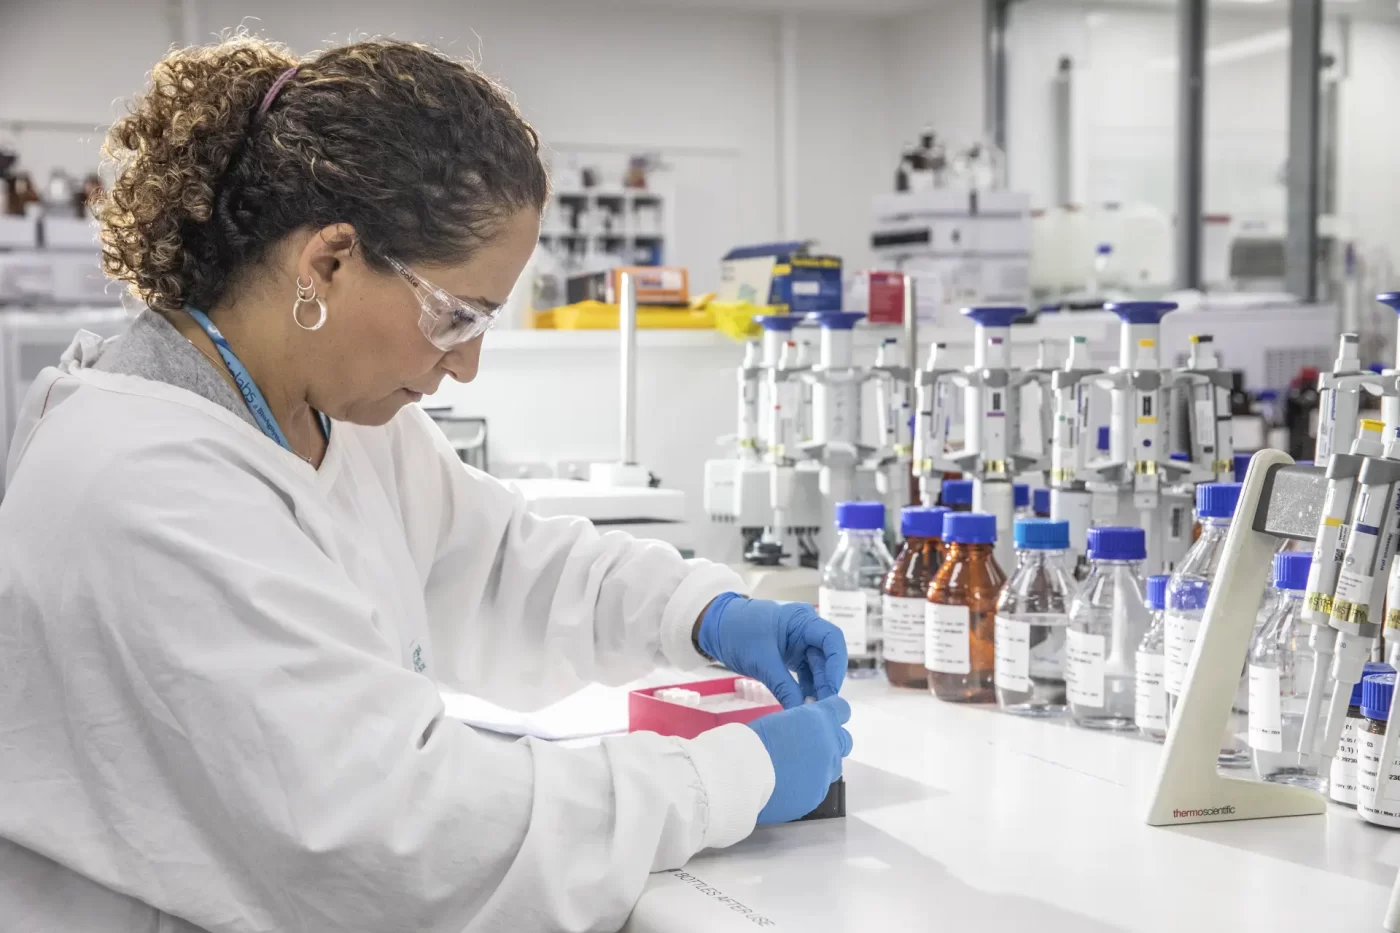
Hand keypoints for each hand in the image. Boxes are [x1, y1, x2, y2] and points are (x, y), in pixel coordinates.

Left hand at [696, 594, 846, 708]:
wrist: (713, 628)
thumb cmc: (737, 634)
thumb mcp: (761, 661)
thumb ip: (784, 686)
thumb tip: (802, 713)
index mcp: (802, 620)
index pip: (832, 639)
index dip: (838, 664)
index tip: (832, 690)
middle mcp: (805, 630)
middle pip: (826, 657)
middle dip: (826, 682)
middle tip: (823, 708)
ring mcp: (798, 644)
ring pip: (816, 668)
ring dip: (816, 688)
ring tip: (813, 711)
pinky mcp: (789, 656)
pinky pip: (803, 674)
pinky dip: (804, 689)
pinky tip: (803, 705)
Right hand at [746, 696, 851, 823]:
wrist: (742, 776)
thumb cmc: (753, 740)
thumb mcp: (779, 720)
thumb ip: (800, 725)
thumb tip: (802, 732)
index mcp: (821, 720)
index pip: (842, 709)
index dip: (832, 712)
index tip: (819, 717)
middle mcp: (830, 746)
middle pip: (844, 741)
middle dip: (830, 741)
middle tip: (807, 745)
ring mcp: (825, 775)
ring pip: (832, 768)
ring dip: (820, 765)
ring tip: (793, 769)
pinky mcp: (815, 797)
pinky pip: (816, 788)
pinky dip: (805, 786)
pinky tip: (784, 786)